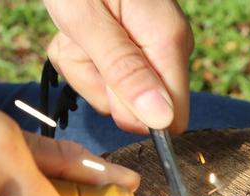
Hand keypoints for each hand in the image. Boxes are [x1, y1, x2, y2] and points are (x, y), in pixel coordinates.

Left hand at [43, 0, 193, 133]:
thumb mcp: (88, 21)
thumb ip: (124, 72)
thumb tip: (162, 120)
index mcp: (167, 41)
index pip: (172, 116)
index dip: (134, 115)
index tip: (104, 82)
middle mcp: (168, 48)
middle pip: (136, 108)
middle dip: (98, 84)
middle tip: (82, 44)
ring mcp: (150, 48)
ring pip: (113, 93)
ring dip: (83, 68)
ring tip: (76, 33)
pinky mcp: (133, 47)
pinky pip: (103, 76)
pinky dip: (81, 58)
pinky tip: (78, 32)